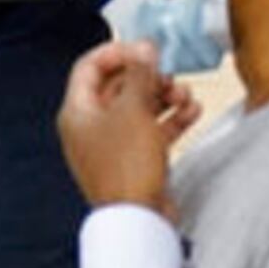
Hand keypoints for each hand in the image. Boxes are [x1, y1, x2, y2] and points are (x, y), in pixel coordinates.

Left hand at [56, 39, 198, 209]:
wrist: (138, 219)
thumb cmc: (126, 169)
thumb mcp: (134, 111)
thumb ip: (140, 76)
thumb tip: (143, 49)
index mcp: (77, 112)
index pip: (90, 67)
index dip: (117, 52)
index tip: (143, 48)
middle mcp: (90, 127)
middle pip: (117, 87)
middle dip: (146, 77)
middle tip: (167, 74)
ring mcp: (112, 145)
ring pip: (137, 108)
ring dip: (163, 97)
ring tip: (184, 95)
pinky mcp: (133, 160)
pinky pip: (151, 131)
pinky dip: (170, 119)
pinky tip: (191, 112)